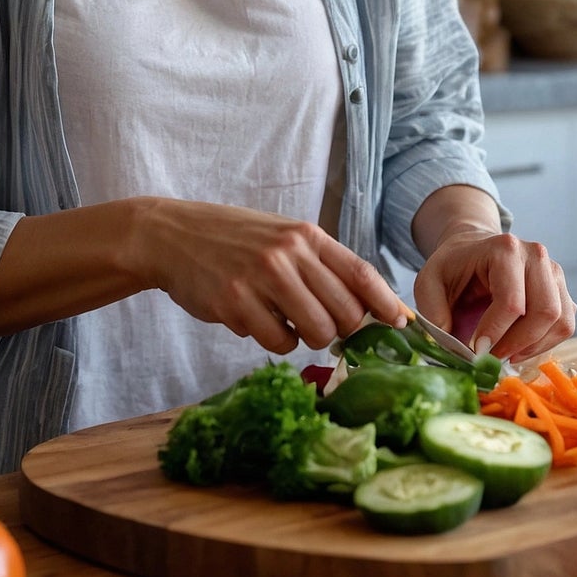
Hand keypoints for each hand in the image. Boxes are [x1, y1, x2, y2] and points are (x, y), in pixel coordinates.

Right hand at [139, 199, 406, 355]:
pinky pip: (278, 342)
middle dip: (342, 330)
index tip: (402, 324)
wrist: (173, 236)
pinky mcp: (236, 303)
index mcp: (306, 235)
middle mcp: (289, 253)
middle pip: (345, 311)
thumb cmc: (236, 240)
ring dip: (308, 337)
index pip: (361, 273)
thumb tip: (368, 307)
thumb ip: (320, 266)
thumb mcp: (283, 238)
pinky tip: (255, 318)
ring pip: (316, 331)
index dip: (387, 303)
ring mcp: (262, 277)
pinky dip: (274, 340)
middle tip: (324, 327)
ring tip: (286, 319)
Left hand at [413, 228, 575, 362]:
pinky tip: (519, 347)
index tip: (476, 351)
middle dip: (518, 344)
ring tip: (505, 354)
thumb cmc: (452, 266)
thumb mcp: (428, 282)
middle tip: (492, 358)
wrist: (472, 248)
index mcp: (504, 249)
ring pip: (560, 321)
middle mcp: (536, 256)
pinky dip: (544, 343)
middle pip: (544, 312)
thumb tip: (454, 349)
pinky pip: (565, 325)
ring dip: (533, 346)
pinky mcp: (561, 289)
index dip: (496, 333)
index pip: (512, 302)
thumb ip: (433, 312)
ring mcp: (554, 272)